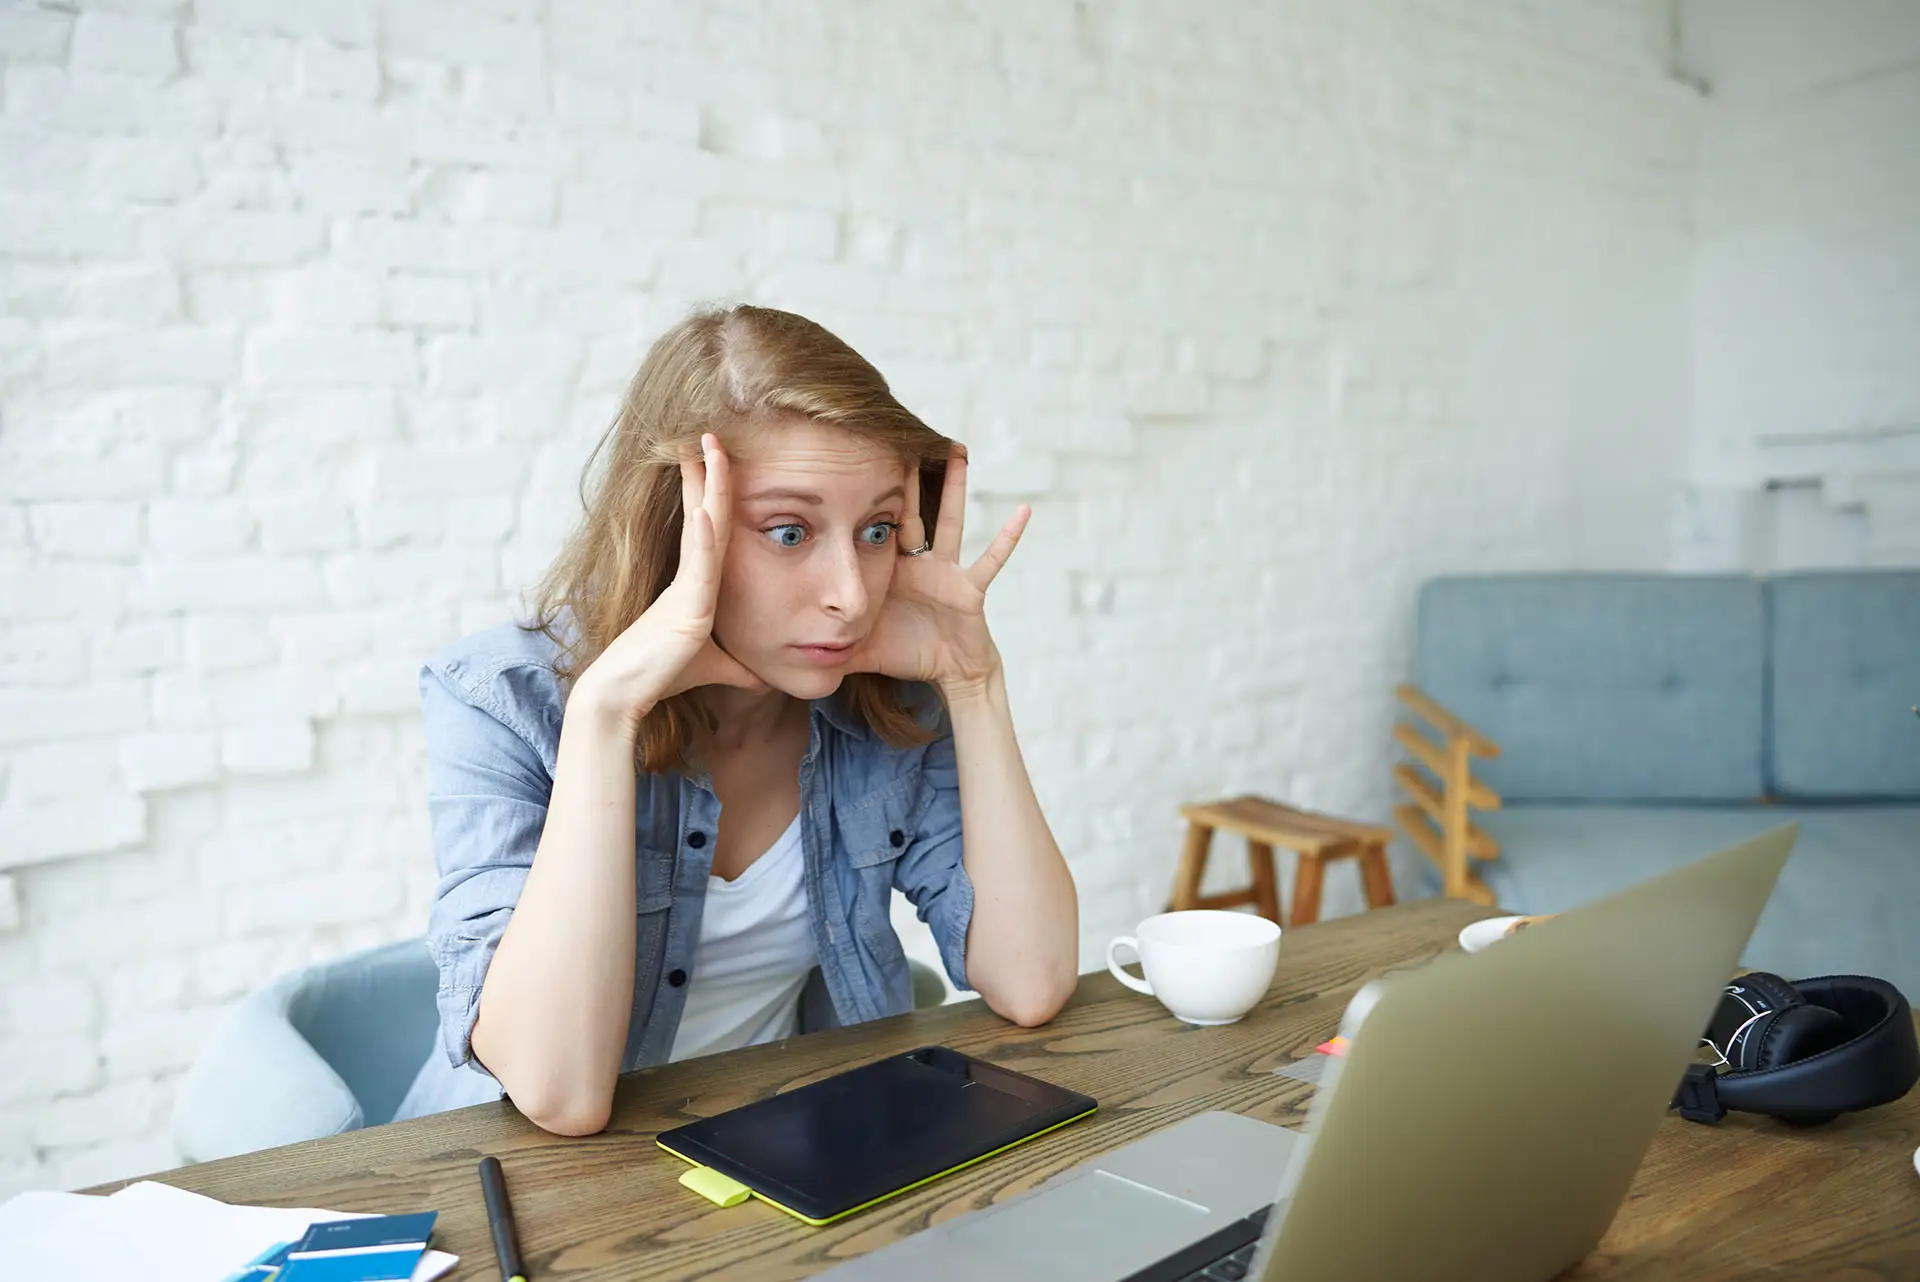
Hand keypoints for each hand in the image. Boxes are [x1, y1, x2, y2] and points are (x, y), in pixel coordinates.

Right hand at [573, 433, 766, 730]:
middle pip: (705, 513)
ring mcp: (686, 588)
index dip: (712, 491)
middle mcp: (689, 577)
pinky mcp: (686, 608)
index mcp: (694, 582)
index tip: (715, 458)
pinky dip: (702, 537)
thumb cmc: (662, 676)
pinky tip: (707, 509)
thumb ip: (736, 667)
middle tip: (710, 433)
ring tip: (710, 448)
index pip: (710, 527)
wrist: (626, 695)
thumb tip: (762, 678)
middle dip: (708, 472)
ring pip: (703, 528)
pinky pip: (698, 566)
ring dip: (708, 487)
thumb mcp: (713, 667)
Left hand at [845, 444, 1028, 697]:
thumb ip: (824, 643)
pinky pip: (992, 559)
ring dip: (955, 488)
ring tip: (958, 451)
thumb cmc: (904, 654)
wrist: (947, 674)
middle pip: (909, 512)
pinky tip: (1023, 512)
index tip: (847, 461)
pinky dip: (1008, 538)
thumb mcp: (858, 646)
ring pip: (951, 521)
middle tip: (896, 435)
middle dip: (904, 478)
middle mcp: (918, 563)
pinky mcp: (970, 588)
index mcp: (889, 571)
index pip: (873, 526)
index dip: (864, 497)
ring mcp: (946, 571)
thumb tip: (781, 652)